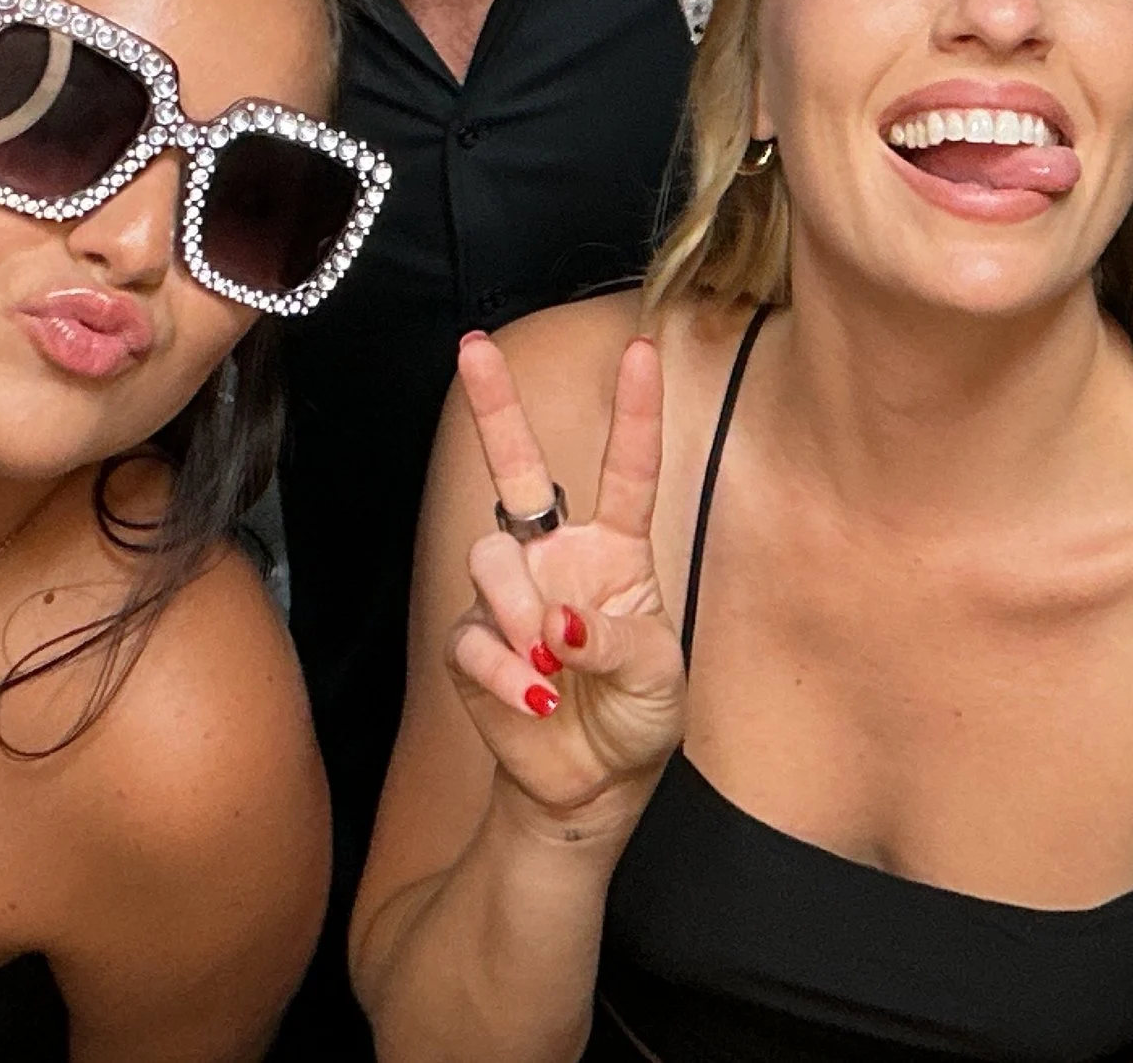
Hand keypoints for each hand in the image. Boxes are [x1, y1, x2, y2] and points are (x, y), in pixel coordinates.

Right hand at [447, 332, 684, 827]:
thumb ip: (618, 644)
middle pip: (518, 468)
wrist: (592, 784)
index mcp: (618, 551)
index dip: (635, 411)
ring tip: (551, 662)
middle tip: (472, 348)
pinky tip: (534, 696)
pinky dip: (505, 670)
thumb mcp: (660, 680)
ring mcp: (509, 595)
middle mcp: (557, 556)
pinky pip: (474, 637)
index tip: (641, 349)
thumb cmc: (637, 716)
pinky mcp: (473, 642)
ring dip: (519, 610)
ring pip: (491, 557)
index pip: (629, 471)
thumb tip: (560, 620)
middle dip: (494, 406)